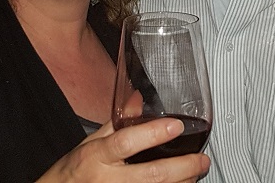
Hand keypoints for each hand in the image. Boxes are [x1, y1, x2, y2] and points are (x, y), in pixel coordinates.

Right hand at [37, 118, 209, 182]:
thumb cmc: (73, 172)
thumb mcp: (90, 143)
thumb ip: (117, 123)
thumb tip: (138, 98)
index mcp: (96, 155)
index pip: (126, 143)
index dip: (152, 134)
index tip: (175, 125)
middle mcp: (107, 179)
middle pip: (151, 175)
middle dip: (182, 167)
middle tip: (201, 159)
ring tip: (197, 171)